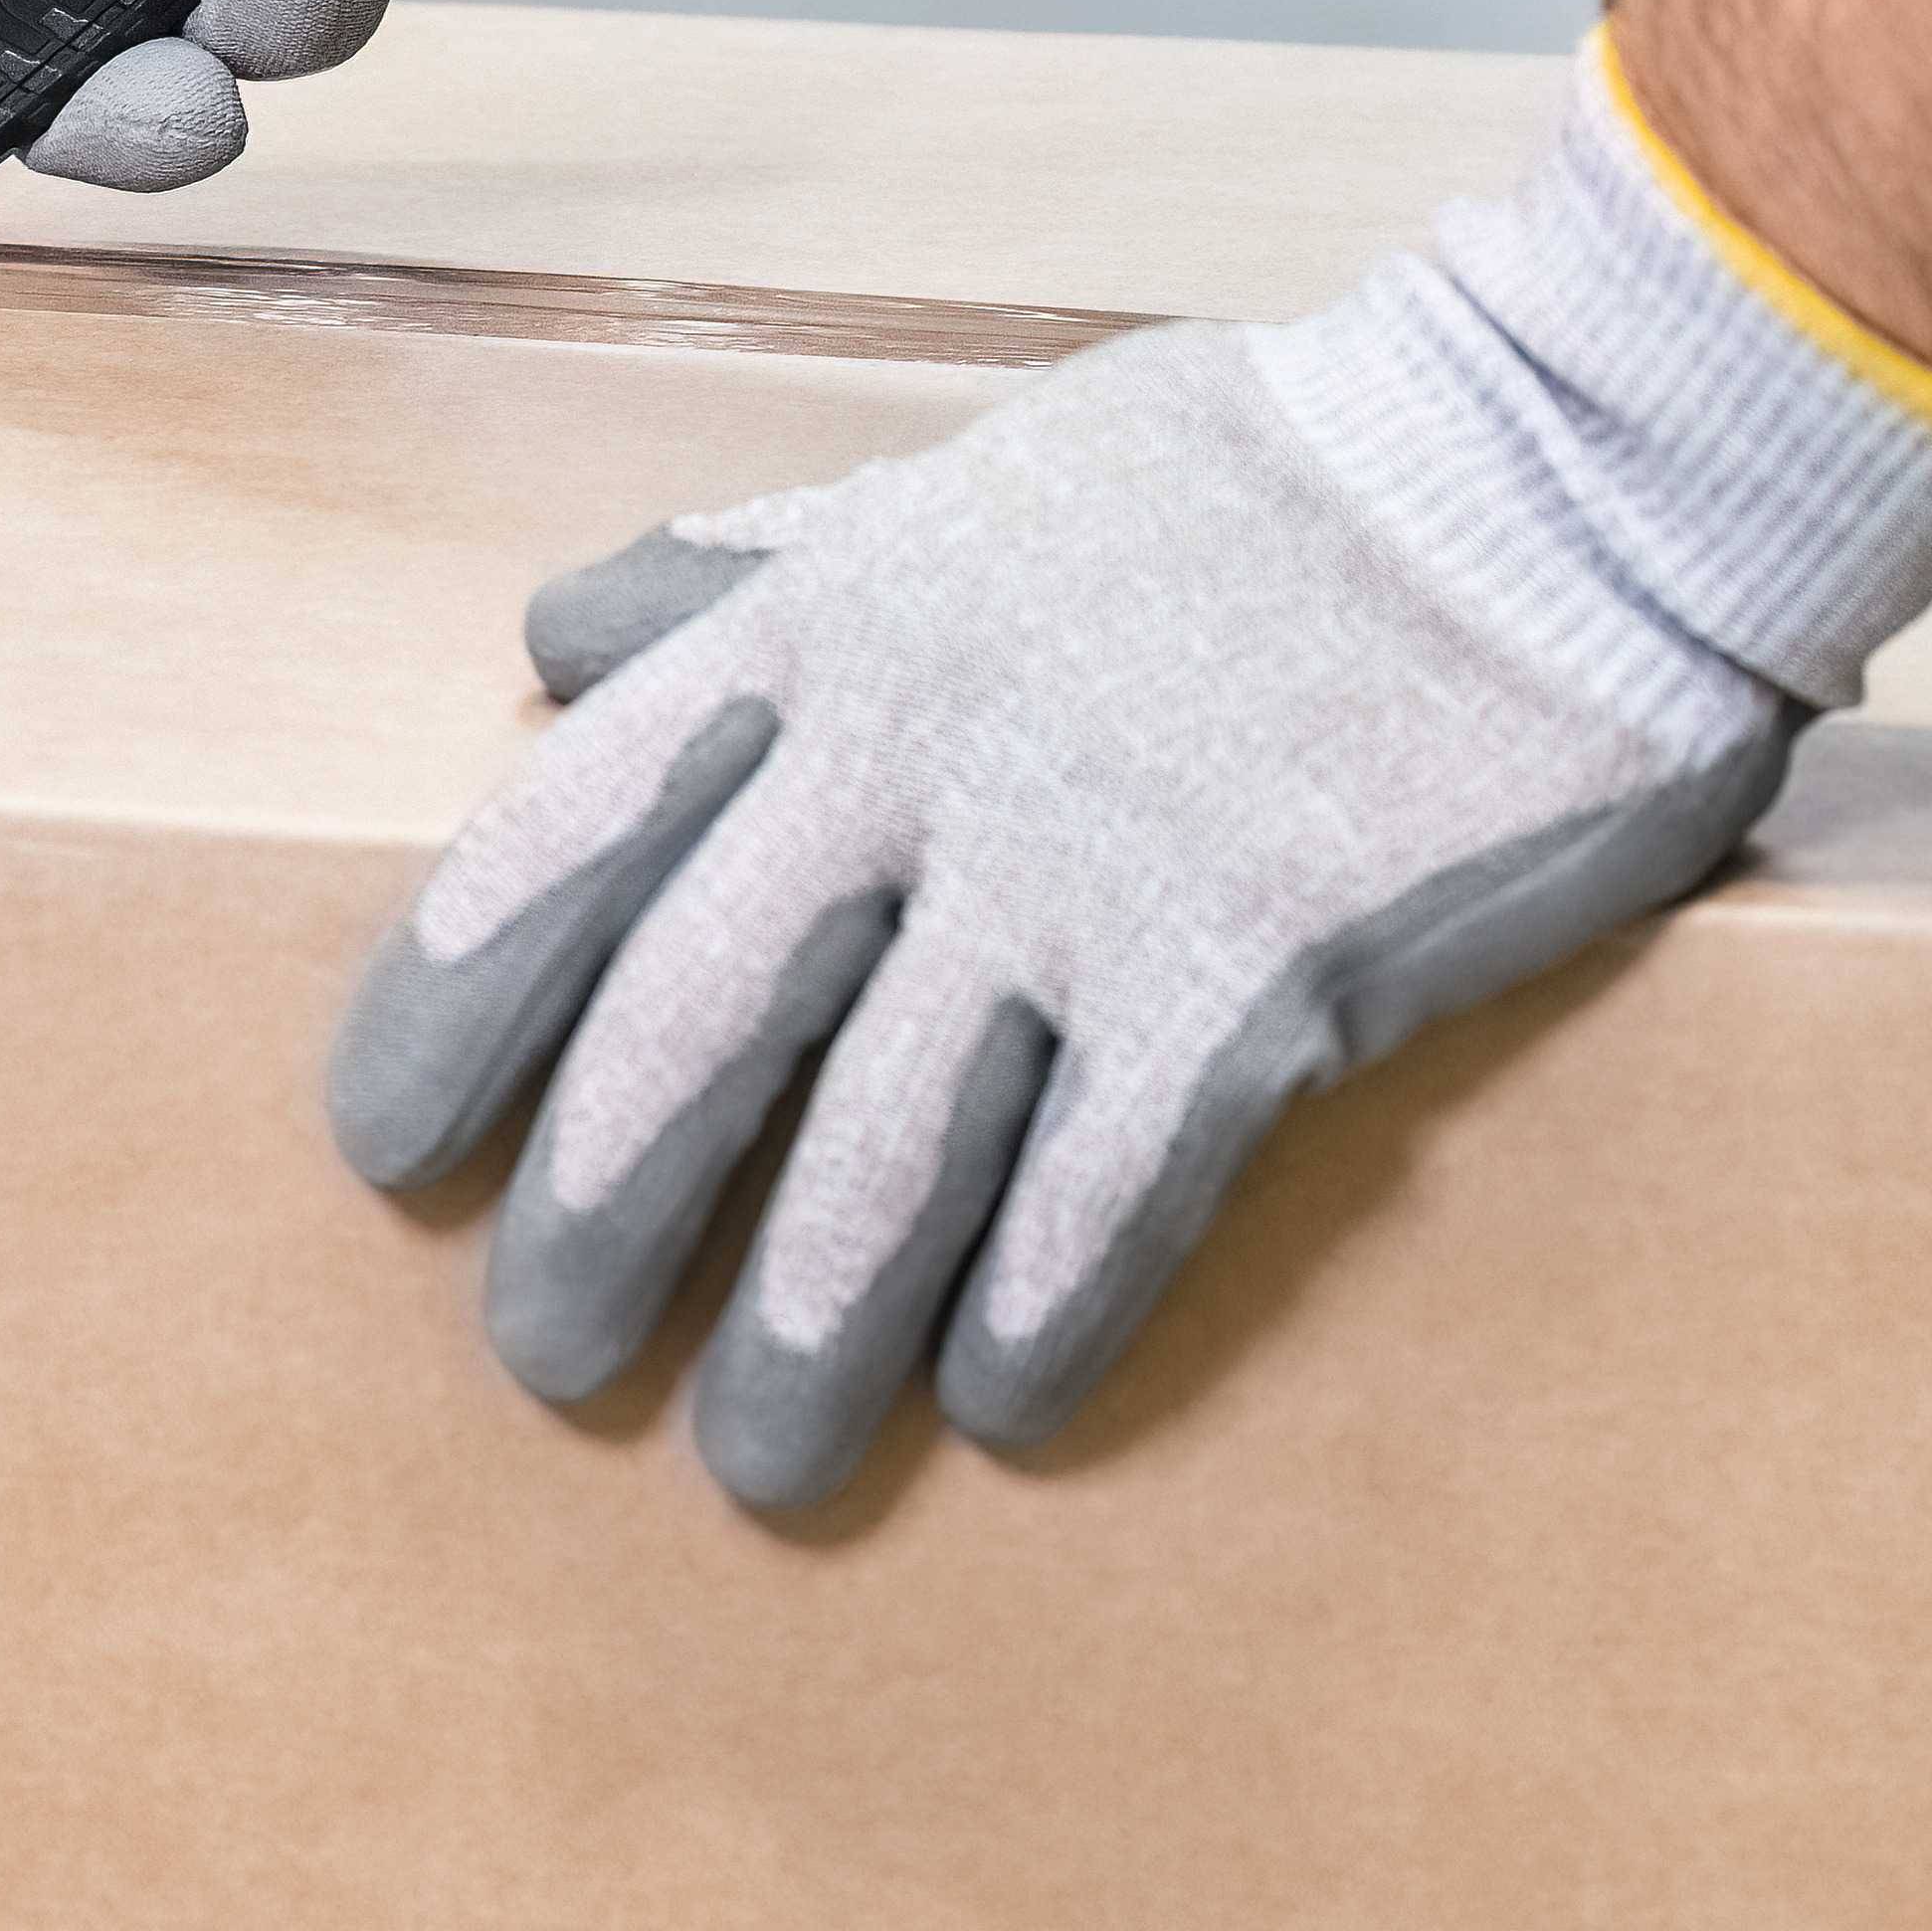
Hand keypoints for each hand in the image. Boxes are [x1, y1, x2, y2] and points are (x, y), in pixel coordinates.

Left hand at [324, 56, 1931, 1508]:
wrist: (1550, 462)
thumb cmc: (1248, 472)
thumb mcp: (955, 479)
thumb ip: (749, 572)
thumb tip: (553, 633)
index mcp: (826, 632)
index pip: (563, 839)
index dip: (450, 1011)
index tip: (381, 1148)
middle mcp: (917, 755)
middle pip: (687, 1033)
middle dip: (592, 1222)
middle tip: (540, 1363)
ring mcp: (1083, 864)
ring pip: (881, 1154)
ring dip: (800, 1336)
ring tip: (755, 1467)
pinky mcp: (1256, 963)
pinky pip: (1104, 1193)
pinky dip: (1034, 1321)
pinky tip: (996, 1409)